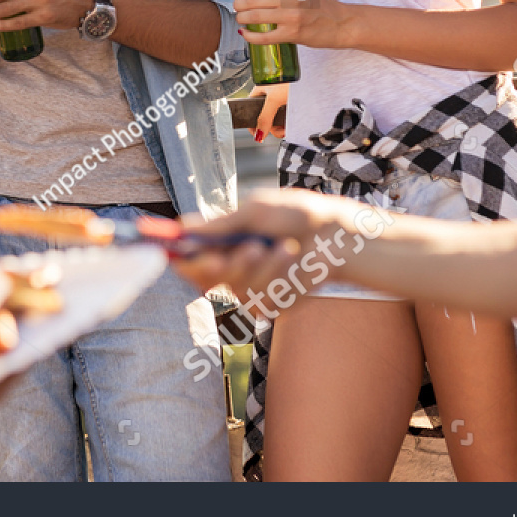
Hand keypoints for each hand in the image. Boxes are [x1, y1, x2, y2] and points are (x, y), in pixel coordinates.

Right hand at [171, 188, 365, 299]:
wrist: (336, 236)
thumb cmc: (297, 215)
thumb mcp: (256, 211)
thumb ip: (220, 225)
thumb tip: (183, 228)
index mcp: (222, 243)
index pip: (189, 257)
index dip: (181, 257)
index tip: (180, 254)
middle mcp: (231, 267)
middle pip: (204, 277)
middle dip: (222, 265)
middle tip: (240, 252)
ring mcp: (250, 288)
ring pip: (236, 288)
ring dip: (263, 266)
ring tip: (286, 246)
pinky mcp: (271, 305)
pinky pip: (262, 298)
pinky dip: (280, 277)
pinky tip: (295, 261)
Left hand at [233, 0, 349, 49]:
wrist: (344, 24)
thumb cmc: (323, 7)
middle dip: (239, 5)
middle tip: (238, 9)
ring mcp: (291, 17)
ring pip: (254, 16)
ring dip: (242, 18)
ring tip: (241, 20)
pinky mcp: (292, 34)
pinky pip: (263, 37)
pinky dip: (250, 36)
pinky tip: (245, 34)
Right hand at [246, 82, 289, 142]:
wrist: (312, 77)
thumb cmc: (291, 80)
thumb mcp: (274, 99)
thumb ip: (264, 118)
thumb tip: (258, 135)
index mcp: (260, 92)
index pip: (249, 110)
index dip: (252, 123)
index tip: (257, 135)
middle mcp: (269, 97)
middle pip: (265, 118)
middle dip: (271, 128)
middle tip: (279, 131)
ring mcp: (280, 102)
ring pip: (276, 120)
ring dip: (281, 128)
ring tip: (287, 129)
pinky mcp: (292, 105)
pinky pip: (286, 119)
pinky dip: (288, 124)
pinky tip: (291, 126)